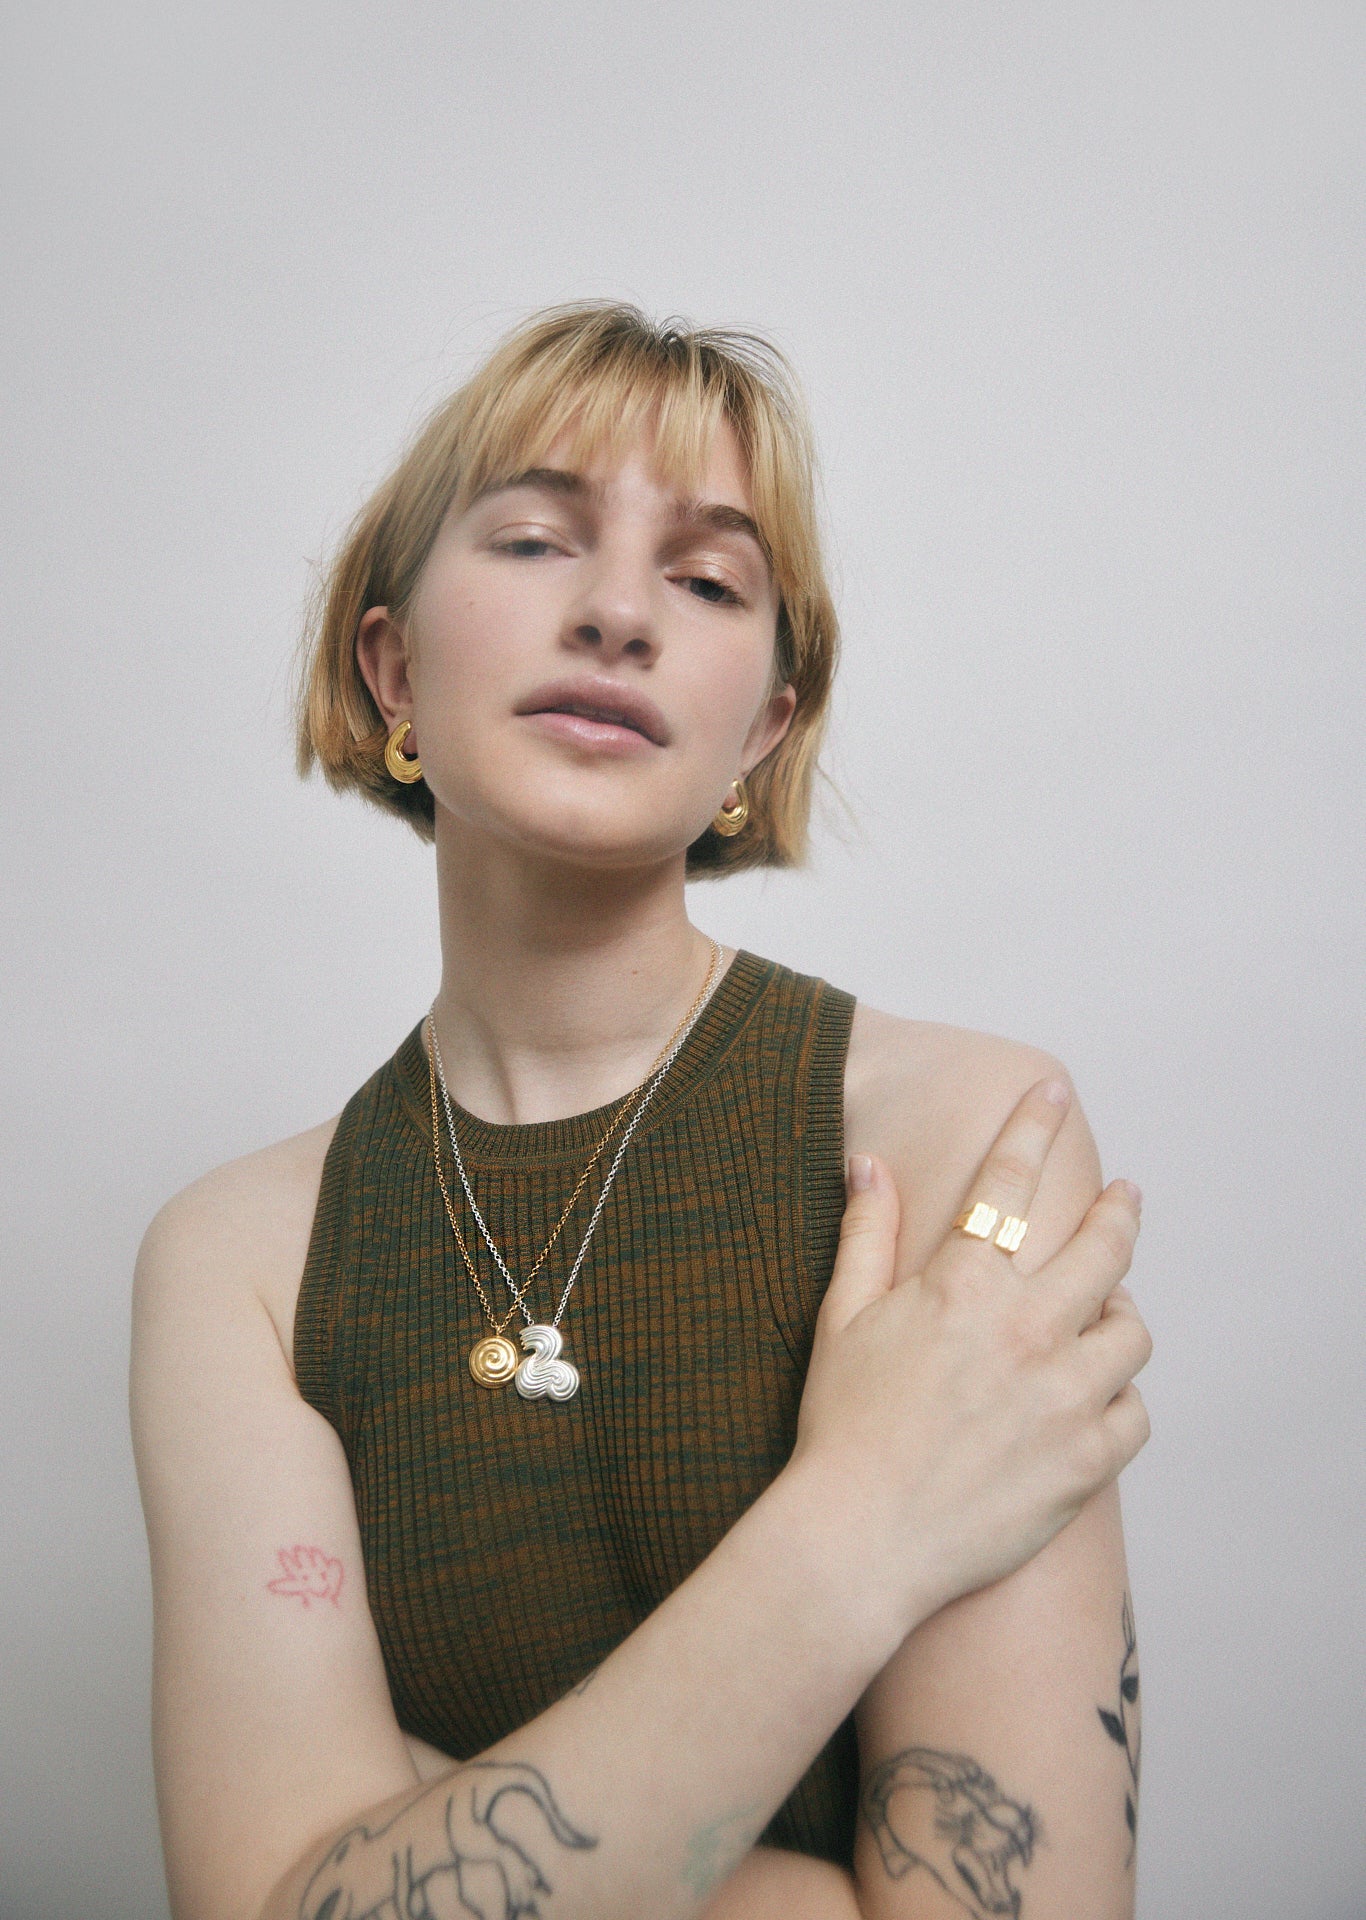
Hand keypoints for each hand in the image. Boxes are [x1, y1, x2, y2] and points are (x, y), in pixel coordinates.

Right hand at [789, 1079, 1150, 1631]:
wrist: (860, 1539)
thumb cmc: (841, 1427)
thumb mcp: (841, 1318)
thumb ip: (866, 1234)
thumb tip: (868, 1162)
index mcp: (965, 1286)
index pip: (1009, 1181)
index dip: (1031, 1126)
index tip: (1051, 1090)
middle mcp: (1027, 1329)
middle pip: (1104, 1247)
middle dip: (1120, 1211)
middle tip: (1125, 1197)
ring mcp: (1065, 1396)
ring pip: (1131, 1330)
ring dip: (1121, 1310)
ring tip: (1109, 1309)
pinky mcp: (1086, 1460)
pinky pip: (1136, 1412)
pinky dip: (1123, 1398)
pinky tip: (1103, 1394)